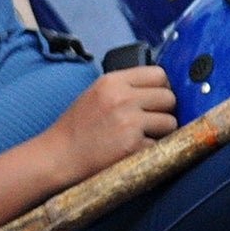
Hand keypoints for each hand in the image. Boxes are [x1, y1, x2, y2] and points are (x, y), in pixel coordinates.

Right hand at [42, 68, 178, 186]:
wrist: (59, 156)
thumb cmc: (77, 128)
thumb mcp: (96, 94)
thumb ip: (125, 88)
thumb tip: (159, 89)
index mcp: (112, 82)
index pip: (159, 74)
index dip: (163, 87)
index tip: (159, 99)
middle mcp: (122, 99)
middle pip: (169, 98)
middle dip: (165, 110)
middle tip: (153, 121)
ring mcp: (129, 123)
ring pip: (170, 122)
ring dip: (162, 132)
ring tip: (143, 137)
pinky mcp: (133, 147)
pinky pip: (160, 145)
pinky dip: (152, 151)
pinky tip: (134, 151)